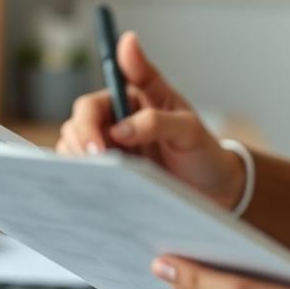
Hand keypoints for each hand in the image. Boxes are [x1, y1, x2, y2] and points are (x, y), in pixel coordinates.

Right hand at [55, 32, 245, 210]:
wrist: (215, 187)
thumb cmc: (202, 150)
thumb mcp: (188, 128)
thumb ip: (155, 118)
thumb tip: (119, 121)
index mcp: (130, 100)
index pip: (91, 105)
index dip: (86, 124)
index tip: (97, 146)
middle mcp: (114, 122)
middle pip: (76, 128)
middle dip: (82, 146)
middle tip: (103, 167)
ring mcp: (110, 149)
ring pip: (74, 151)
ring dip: (83, 165)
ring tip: (109, 179)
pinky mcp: (110, 175)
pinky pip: (84, 176)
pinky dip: (87, 181)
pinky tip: (104, 188)